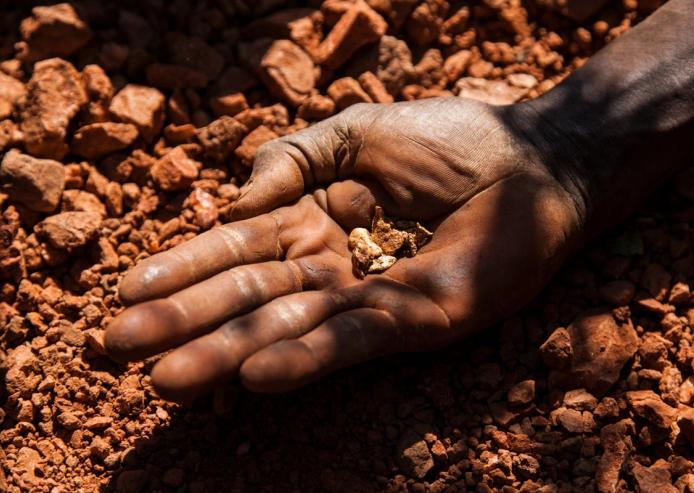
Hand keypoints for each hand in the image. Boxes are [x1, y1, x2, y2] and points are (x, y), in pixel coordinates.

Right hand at [104, 97, 584, 401]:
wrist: (530, 161)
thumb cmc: (447, 139)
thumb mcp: (355, 132)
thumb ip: (291, 157)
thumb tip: (234, 198)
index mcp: (308, 221)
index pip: (232, 247)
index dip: (179, 267)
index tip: (124, 289)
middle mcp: (328, 266)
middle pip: (244, 296)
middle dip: (182, 322)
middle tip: (115, 348)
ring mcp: (367, 298)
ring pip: (285, 327)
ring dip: (225, 354)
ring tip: (165, 379)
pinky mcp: (412, 319)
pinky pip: (349, 340)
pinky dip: (303, 357)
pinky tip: (255, 376)